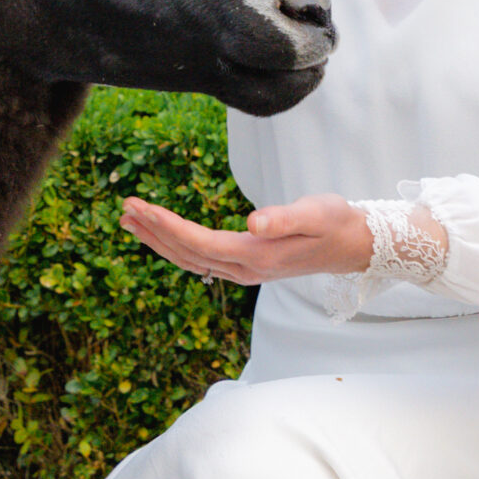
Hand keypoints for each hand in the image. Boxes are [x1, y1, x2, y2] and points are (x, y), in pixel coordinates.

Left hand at [117, 193, 383, 284]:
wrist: (353, 244)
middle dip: (153, 232)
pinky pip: (202, 258)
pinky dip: (176, 245)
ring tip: (131, 220)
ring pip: (191, 258)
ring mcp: (244, 270)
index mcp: (256, 256)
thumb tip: (253, 223)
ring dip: (159, 240)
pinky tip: (163, 234)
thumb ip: (283, 218)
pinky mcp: (246, 265)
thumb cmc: (335, 222)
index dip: (167, 226)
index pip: (199, 243)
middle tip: (125, 208)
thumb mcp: (314, 212)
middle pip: (187, 254)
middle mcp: (245, 269)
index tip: (140, 207)